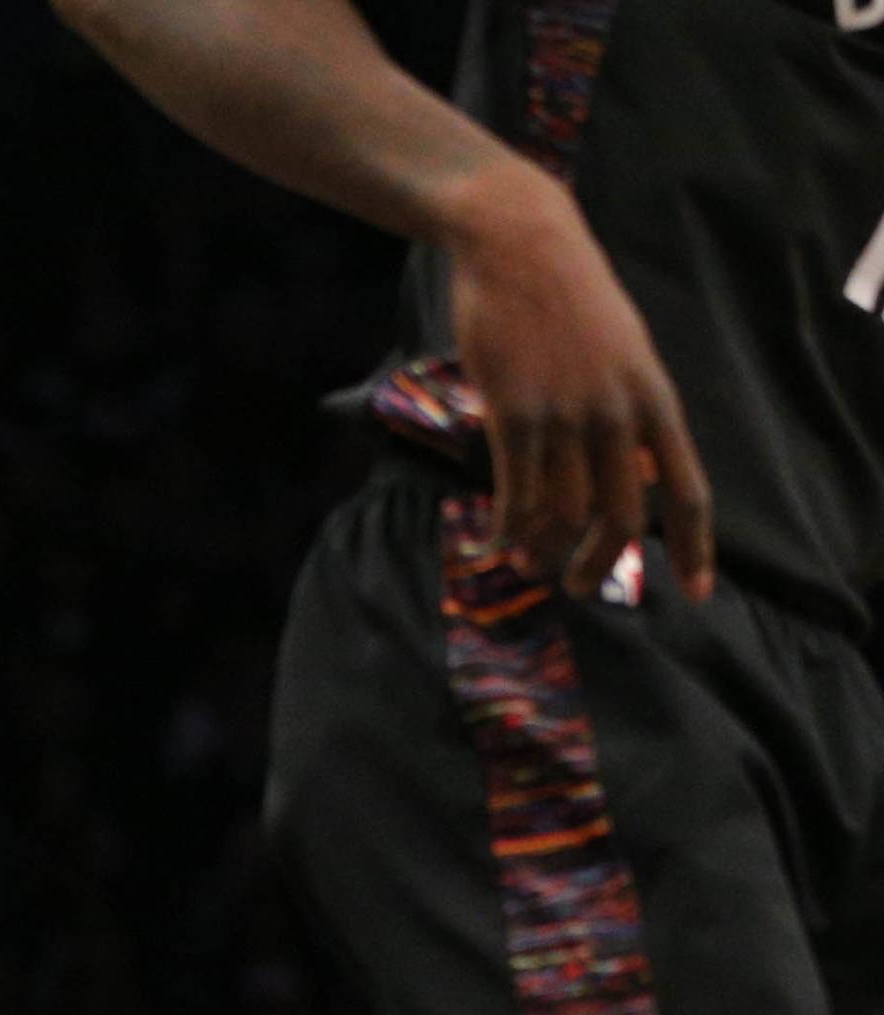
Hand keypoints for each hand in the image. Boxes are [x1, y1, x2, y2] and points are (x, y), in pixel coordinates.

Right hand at [446, 164, 713, 596]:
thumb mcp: (621, 350)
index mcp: (654, 398)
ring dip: (545, 549)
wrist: (521, 244)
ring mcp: (566, 412)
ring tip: (530, 564)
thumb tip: (617, 466)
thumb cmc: (568, 295)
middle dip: (599, 563)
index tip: (694, 592)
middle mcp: (617, 412)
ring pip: (563, 510)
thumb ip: (626, 408)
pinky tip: (498, 540)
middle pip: (620, 516)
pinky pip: (516, 489)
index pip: (687, 489)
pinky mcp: (515, 410)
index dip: (694, 547)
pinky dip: (508, 526)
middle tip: (580, 586)